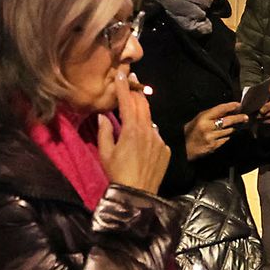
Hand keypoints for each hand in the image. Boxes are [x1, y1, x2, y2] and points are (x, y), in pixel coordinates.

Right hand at [97, 79, 170, 195]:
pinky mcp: (166, 149)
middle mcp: (148, 131)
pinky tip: (141, 143)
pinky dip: (148, 133)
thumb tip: (103, 116)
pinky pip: (156, 135)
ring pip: (150, 120)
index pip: (127, 102)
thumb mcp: (105, 153)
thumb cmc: (117, 174)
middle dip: (135, 93)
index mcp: (131, 129)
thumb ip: (104, 131)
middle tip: (130, 83)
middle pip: (142, 105)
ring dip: (141, 114)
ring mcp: (159, 140)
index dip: (123, 86)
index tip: (121, 74)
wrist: (138, 196)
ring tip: (133, 114)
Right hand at [185, 102, 247, 158]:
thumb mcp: (197, 119)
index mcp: (203, 118)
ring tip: (236, 125)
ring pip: (228, 131)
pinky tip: (226, 135)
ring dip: (233, 128)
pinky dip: (227, 136)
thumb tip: (225, 112)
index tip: (238, 105)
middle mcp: (208, 127)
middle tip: (245, 117)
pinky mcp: (214, 146)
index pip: (220, 109)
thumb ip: (210, 115)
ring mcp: (212, 137)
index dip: (230, 106)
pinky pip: (225, 140)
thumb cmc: (189, 132)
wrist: (183, 148)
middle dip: (238, 118)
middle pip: (227, 121)